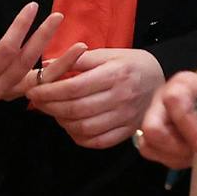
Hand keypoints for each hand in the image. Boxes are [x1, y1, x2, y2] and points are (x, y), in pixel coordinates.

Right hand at [0, 2, 66, 101]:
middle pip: (25, 62)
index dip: (20, 27)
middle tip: (58, 16)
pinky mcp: (22, 93)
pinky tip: (76, 60)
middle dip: (43, 38)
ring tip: (81, 47)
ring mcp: (10, 95)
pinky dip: (60, 73)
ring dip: (62, 63)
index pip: (6, 50)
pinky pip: (44, 85)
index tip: (32, 6)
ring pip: (40, 80)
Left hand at [26, 48, 164, 149]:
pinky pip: (98, 142)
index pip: (74, 87)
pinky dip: (79, 137)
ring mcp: (125, 118)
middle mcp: (120, 98)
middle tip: (36, 102)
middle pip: (76, 109)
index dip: (50, 91)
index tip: (34, 90)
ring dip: (62, 122)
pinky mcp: (127, 132)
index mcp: (115, 75)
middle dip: (50, 107)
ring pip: (84, 128)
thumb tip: (48, 64)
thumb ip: (80, 59)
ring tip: (53, 112)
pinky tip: (71, 126)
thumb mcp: (110, 54)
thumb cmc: (132, 64)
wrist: (162, 81)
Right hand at [137, 69, 196, 169]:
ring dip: (174, 156)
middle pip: (151, 128)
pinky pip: (153, 152)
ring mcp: (154, 116)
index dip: (189, 129)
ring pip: (148, 144)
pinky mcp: (154, 133)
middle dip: (175, 147)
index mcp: (183, 83)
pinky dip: (172, 159)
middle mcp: (161, 99)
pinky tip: (188, 153)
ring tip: (195, 152)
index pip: (174, 102)